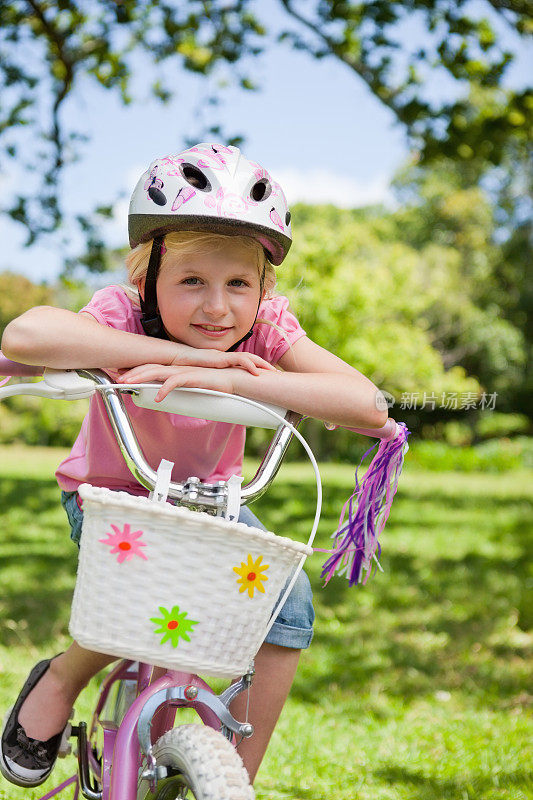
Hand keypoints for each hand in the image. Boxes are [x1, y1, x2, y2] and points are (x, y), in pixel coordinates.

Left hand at [118, 364, 239, 400]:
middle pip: (150, 368)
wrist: (235, 379)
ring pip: (158, 373)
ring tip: (128, 384)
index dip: (136, 371)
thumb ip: (180, 392)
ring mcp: (185, 371)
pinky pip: (176, 382)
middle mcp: (178, 368)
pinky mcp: (194, 377)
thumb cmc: (216, 385)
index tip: (121, 375)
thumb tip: (168, 400)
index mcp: (176, 370)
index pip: (152, 368)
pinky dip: (165, 389)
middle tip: (116, 378)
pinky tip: (158, 397)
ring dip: (141, 378)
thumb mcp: (193, 389)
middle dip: (132, 372)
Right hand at [169, 345, 273, 373]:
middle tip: (278, 374)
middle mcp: (228, 358)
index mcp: (226, 362)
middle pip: (252, 359)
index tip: (269, 375)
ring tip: (273, 373)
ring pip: (249, 358)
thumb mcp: (207, 378)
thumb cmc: (190, 369)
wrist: (179, 361)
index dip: (259, 368)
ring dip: (262, 364)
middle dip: (266, 366)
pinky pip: (240, 360)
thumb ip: (216, 383)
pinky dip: (250, 366)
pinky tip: (257, 373)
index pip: (246, 363)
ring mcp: (225, 356)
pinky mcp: (222, 357)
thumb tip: (223, 395)